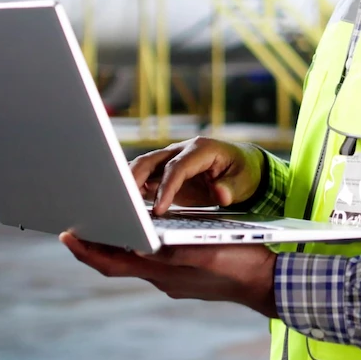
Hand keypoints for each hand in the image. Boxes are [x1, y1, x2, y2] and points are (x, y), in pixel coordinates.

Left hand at [60, 233, 277, 317]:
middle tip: (77, 221)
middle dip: (97, 241)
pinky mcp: (186, 274)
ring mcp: (174, 278)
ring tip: (106, 218)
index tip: (67, 234)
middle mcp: (162, 278)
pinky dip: (142, 244)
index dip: (86, 250)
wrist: (269, 283)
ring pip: (136, 259)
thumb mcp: (206, 252)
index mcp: (162, 271)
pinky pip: (154, 259)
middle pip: (118, 260)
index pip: (111, 263)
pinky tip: (146, 230)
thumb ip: (173, 250)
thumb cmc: (241, 264)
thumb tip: (139, 245)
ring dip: (119, 241)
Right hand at [129, 137, 265, 215]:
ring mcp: (171, 160)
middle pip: (151, 160)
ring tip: (117, 203)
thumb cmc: (243, 171)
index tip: (159, 210)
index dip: (166, 187)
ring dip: (128, 182)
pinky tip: (125, 205)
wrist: (242, 166)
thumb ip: (231, 188)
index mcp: (200, 149)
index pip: (177, 167)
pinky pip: (145, 178)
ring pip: (143, 166)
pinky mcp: (165, 173)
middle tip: (124, 202)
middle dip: (134, 178)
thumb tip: (220, 194)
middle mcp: (181, 151)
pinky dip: (133, 188)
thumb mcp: (243, 181)